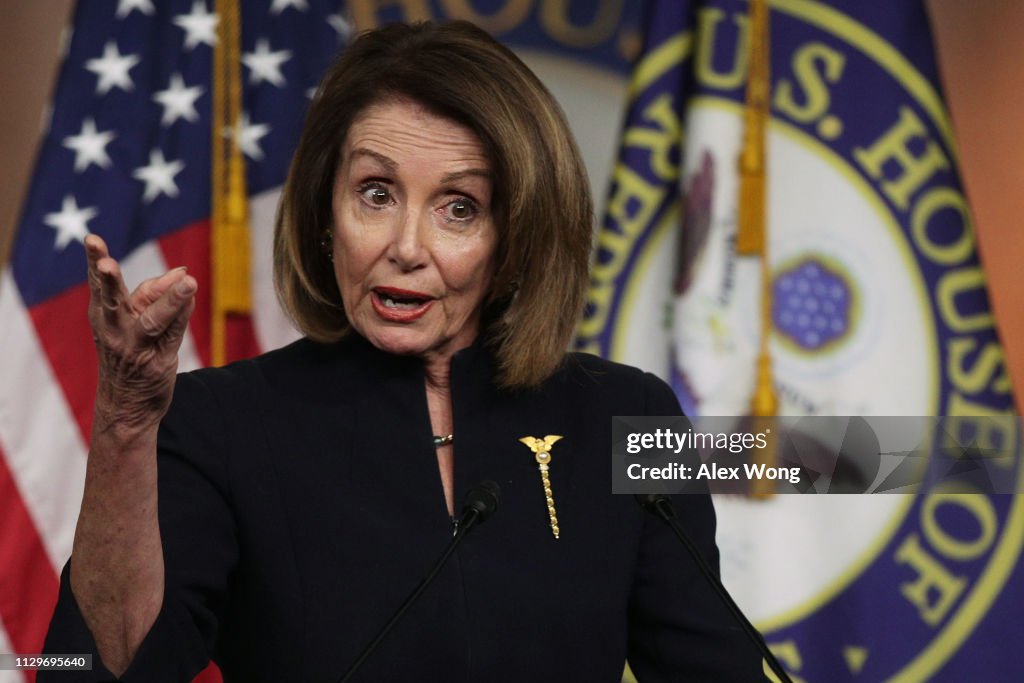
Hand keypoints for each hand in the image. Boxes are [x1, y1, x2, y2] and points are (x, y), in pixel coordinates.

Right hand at [85, 234, 196, 435]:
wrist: (127, 408)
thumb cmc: (129, 355)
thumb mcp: (130, 322)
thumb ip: (154, 295)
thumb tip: (182, 272)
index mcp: (102, 315)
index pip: (100, 284)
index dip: (96, 260)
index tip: (92, 239)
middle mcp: (114, 330)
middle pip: (112, 300)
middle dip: (108, 280)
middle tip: (105, 264)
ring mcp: (135, 347)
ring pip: (152, 318)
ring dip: (170, 299)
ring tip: (187, 283)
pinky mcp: (158, 361)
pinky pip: (174, 331)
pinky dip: (183, 311)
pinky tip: (190, 293)